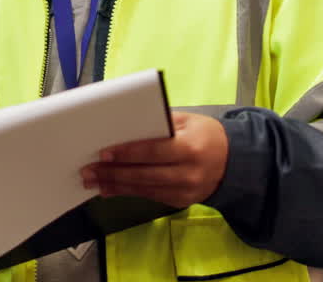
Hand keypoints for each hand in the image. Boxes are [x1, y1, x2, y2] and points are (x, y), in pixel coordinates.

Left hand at [81, 111, 228, 208]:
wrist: (234, 162)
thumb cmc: (207, 135)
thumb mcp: (188, 120)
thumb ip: (159, 122)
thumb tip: (125, 123)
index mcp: (189, 148)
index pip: (152, 151)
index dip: (126, 153)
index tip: (103, 153)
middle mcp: (187, 173)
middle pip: (143, 175)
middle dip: (112, 173)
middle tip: (88, 171)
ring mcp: (184, 191)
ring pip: (143, 189)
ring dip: (114, 186)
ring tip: (93, 181)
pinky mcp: (180, 202)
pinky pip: (149, 197)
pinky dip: (127, 192)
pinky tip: (109, 189)